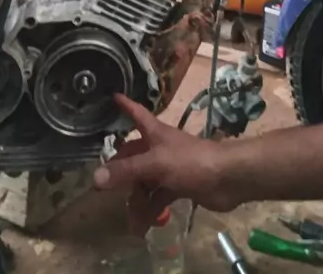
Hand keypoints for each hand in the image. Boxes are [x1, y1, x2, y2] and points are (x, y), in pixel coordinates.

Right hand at [94, 95, 237, 232]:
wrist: (226, 178)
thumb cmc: (190, 161)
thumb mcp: (155, 164)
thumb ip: (127, 171)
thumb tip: (95, 178)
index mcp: (155, 134)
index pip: (137, 114)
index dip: (126, 106)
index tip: (113, 96)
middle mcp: (160, 148)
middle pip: (134, 157)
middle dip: (121, 173)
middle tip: (104, 190)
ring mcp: (169, 168)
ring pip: (145, 182)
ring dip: (137, 200)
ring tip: (130, 221)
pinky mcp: (179, 186)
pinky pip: (158, 198)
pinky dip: (150, 211)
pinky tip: (142, 227)